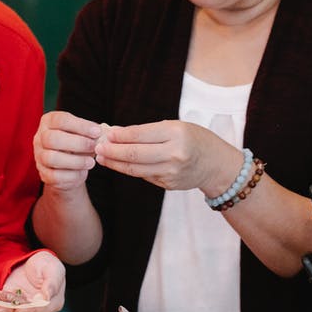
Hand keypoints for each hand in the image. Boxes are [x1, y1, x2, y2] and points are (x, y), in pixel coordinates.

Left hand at [0, 251, 65, 311]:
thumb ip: (52, 283)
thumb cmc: (46, 265)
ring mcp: (26, 311)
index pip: (41, 311)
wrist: (33, 264)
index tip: (17, 310)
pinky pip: (3, 310)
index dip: (29, 311)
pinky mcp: (13, 308)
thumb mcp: (53, 269)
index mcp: (54, 303)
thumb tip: (47, 297)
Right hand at [33, 111, 102, 190]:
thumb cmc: (77, 146)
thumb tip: (102, 135)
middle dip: (77, 143)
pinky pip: (55, 175)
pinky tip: (82, 172)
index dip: (80, 125)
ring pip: (52, 158)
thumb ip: (91, 133)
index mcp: (48, 122)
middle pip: (53, 138)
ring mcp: (39, 156)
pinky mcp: (43, 173)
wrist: (69, 168)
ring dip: (75, 160)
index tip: (97, 132)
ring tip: (91, 162)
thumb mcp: (83, 135)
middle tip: (94, 147)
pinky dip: (72, 175)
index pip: (61, 120)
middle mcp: (39, 138)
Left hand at [95, 120, 241, 193]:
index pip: (140, 135)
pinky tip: (118, 164)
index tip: (105, 134)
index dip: (120, 136)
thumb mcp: (175, 127)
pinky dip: (129, 170)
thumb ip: (147, 131)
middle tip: (96, 147)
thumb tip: (116, 133)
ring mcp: (172, 172)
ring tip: (101, 158)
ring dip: (115, 163)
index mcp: (177, 134)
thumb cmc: (193, 139)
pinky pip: (144, 176)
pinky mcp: (168, 185)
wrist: (215, 164)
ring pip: (135, 169)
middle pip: (135, 154)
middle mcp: (174, 154)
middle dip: (112, 151)